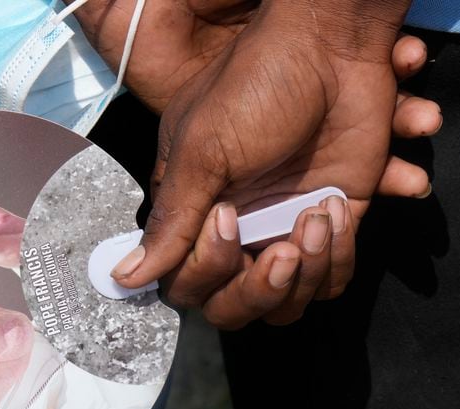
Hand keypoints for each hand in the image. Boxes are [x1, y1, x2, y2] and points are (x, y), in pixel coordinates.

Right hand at [77, 1, 438, 326]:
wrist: (331, 48)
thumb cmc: (255, 87)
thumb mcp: (201, 151)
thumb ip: (172, 221)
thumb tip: (122, 276)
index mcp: (194, 214)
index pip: (186, 282)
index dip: (207, 270)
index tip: (227, 217)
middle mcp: (235, 232)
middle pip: (232, 308)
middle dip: (257, 292)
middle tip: (282, 250)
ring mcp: (283, 231)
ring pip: (284, 306)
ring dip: (303, 277)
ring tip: (317, 216)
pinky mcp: (332, 227)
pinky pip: (332, 280)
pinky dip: (338, 259)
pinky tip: (336, 207)